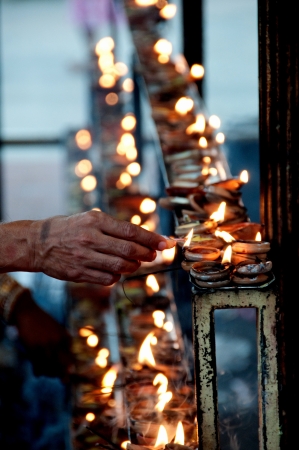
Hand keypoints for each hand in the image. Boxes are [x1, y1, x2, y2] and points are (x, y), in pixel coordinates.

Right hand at [12, 291, 73, 380]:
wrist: (28, 312)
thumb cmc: (42, 321)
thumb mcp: (56, 328)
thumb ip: (61, 341)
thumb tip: (66, 355)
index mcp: (64, 335)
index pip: (70, 354)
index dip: (70, 365)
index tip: (71, 372)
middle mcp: (56, 341)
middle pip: (62, 362)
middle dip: (63, 373)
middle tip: (65, 380)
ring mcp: (45, 344)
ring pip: (49, 366)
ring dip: (49, 373)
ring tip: (47, 374)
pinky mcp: (33, 347)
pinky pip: (37, 363)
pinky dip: (38, 370)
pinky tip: (38, 373)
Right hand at [30, 211, 174, 284]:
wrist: (37, 242)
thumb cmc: (69, 228)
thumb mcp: (89, 219)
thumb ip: (113, 228)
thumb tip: (141, 238)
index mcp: (95, 221)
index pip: (131, 231)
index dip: (151, 238)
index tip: (165, 243)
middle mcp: (90, 238)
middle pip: (129, 250)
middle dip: (146, 254)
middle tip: (153, 255)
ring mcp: (84, 257)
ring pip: (120, 266)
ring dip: (133, 266)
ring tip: (135, 263)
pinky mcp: (79, 273)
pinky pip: (107, 279)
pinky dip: (117, 276)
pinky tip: (116, 272)